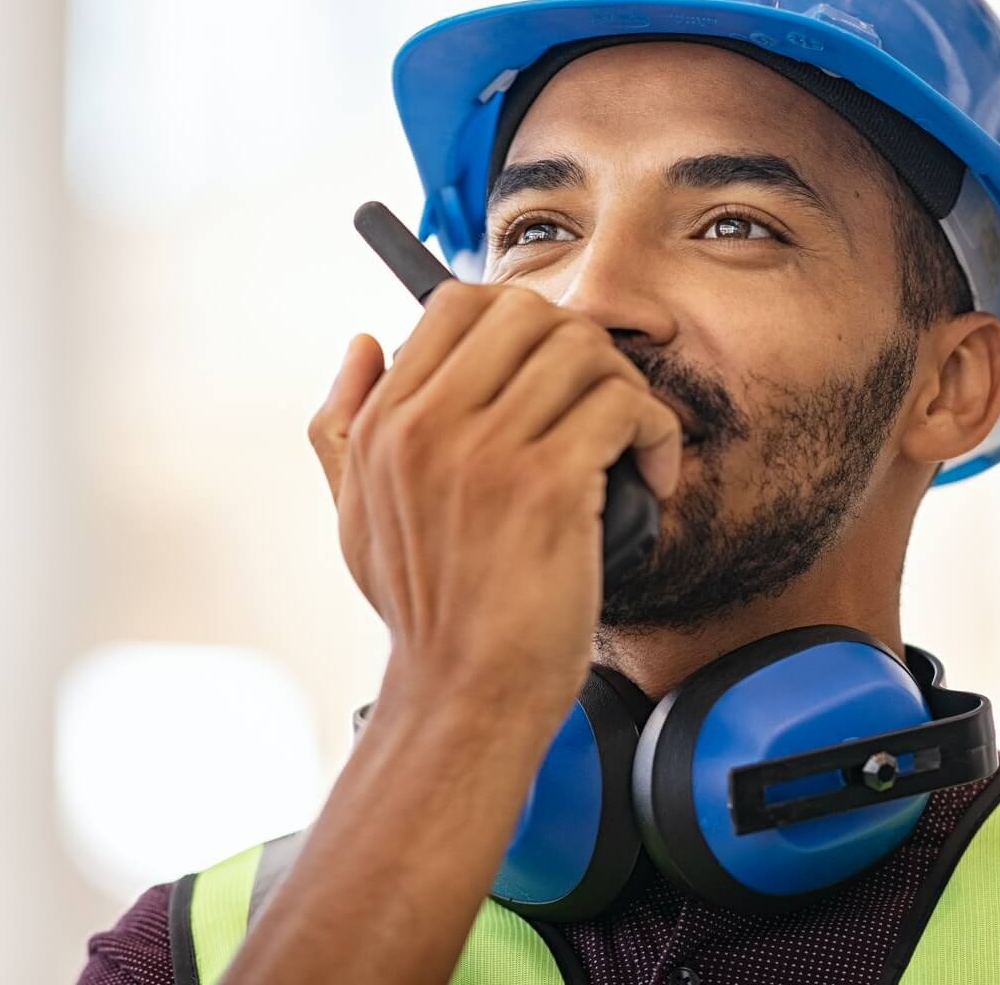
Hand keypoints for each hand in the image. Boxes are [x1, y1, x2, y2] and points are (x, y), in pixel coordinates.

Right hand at [309, 282, 681, 712]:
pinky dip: (655, 430)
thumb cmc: (427, 613)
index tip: (547, 368)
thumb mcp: (354, 515)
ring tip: (628, 439)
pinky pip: (624, 404)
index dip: (519, 319)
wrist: (465, 696)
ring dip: (624, 386)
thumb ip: (344, 425)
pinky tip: (652, 471)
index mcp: (386, 425)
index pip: (456, 303)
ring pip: (583, 349)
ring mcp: (487, 453)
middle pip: (527, 311)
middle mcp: (429, 426)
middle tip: (597, 401)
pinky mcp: (549, 485)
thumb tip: (365, 344)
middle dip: (578, 346)